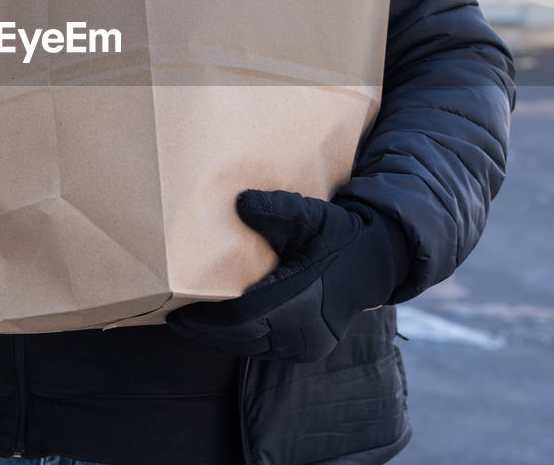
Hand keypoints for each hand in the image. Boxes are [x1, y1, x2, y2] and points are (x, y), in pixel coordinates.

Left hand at [167, 189, 406, 361]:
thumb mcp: (311, 215)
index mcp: (302, 303)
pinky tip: (224, 326)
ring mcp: (307, 347)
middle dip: (206, 332)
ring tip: (192, 322)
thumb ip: (278, 210)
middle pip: (241, 340)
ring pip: (252, 347)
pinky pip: (265, 349)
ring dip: (222, 337)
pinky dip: (243, 338)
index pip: (242, 321)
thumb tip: (243, 202)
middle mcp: (304, 333)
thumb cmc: (340, 236)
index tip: (178, 312)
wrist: (377, 262)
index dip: (207, 322)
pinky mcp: (308, 351)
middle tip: (176, 318)